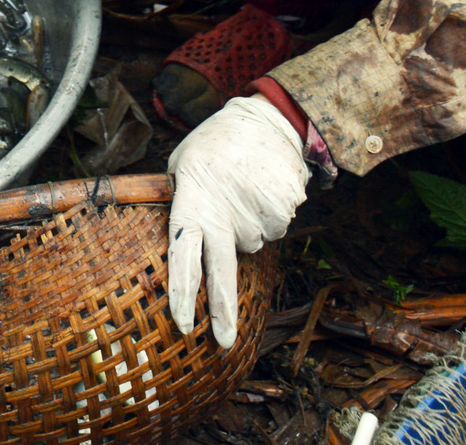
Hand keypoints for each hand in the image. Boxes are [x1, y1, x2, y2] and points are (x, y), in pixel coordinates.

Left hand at [166, 95, 307, 347]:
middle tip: (224, 343)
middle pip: (222, 273)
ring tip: (242, 192)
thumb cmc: (216, 146)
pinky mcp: (285, 210)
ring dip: (248, 226)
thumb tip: (180, 236)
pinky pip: (275, 229)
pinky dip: (269, 216)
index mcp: (192, 203)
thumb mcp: (183, 165)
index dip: (183, 293)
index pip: (183, 255)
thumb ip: (181, 200)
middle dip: (222, 312)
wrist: (267, 121)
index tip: (183, 325)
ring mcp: (257, 214)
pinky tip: (262, 190)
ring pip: (253, 243)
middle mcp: (225, 214)